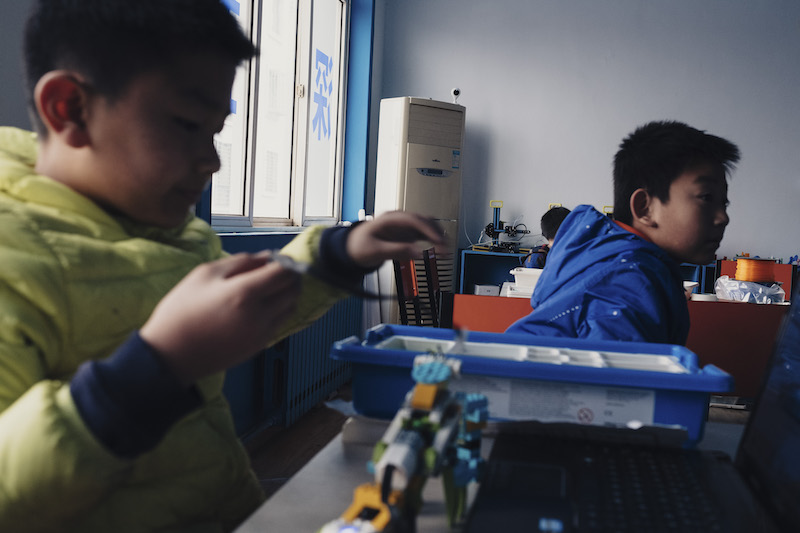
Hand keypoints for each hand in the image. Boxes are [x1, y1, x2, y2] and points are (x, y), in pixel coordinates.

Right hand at [139, 252, 300, 385]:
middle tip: (280, 270)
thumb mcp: (204, 274)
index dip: (288, 262)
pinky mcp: (258, 346)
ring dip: (288, 295)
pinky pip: (280, 323)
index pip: (284, 273)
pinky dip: (279, 311)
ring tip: (271, 288)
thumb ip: (239, 262)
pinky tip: (262, 306)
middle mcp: (259, 315)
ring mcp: (261, 333)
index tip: (282, 257)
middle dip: (291, 277)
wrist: (170, 354)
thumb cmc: (182, 310)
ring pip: (290, 308)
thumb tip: (265, 257)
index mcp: (244, 293)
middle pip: (293, 290)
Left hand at [346, 211, 445, 268]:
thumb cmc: (360, 246)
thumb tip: (417, 252)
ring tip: (445, 250)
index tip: (437, 240)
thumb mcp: (375, 251)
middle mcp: (399, 220)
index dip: (427, 229)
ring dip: (438, 235)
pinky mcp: (408, 234)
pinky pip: (425, 234)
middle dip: (436, 233)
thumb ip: (396, 251)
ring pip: (427, 225)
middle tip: (445, 248)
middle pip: (423, 220)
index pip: (413, 219)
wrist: (352, 248)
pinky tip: (440, 248)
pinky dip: (434, 240)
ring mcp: (404, 226)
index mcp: (390, 219)